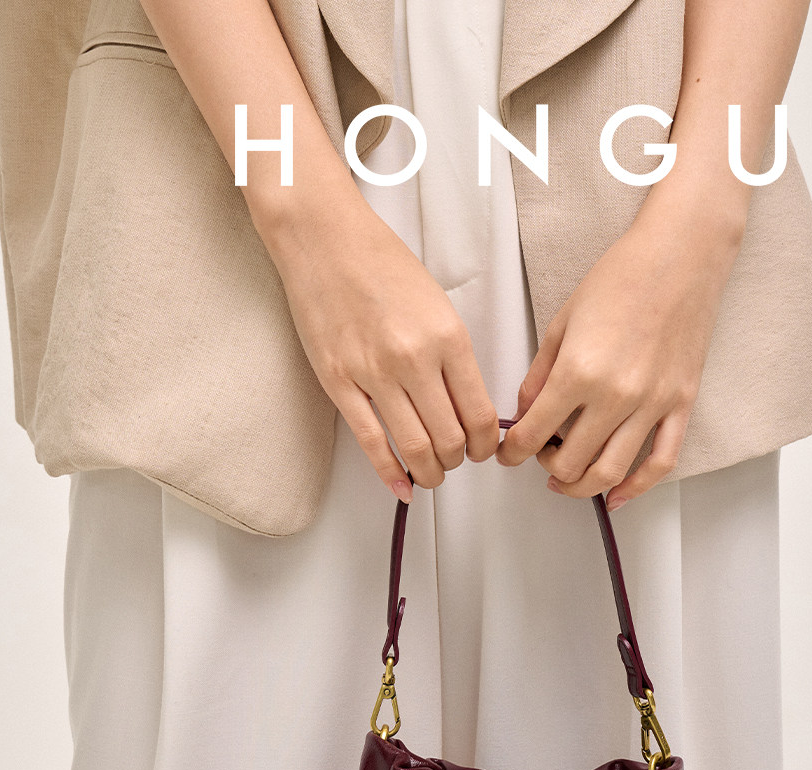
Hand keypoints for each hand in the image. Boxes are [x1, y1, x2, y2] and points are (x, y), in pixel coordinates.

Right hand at [256, 189, 499, 500]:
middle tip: (457, 461)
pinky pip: (372, 443)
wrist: (324, 239)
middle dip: (459, 461)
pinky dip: (391, 474)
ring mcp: (374, 374)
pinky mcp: (339, 383)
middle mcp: (414, 359)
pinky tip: (403, 487)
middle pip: (450, 439)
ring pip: (416, 448)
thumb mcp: (437, 305)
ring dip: (430, 472)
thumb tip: (467, 406)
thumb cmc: (381, 264)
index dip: (487, 445)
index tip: (485, 451)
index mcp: (447, 337)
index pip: (479, 414)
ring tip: (432, 474)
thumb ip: (453, 356)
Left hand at [496, 194, 744, 509]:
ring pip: (609, 472)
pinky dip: (636, 489)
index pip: (533, 434)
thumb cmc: (620, 278)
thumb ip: (540, 375)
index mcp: (578, 372)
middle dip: (546, 466)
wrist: (680, 256)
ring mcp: (651, 404)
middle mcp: (615, 395)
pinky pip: (660, 463)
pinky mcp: (680, 405)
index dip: (512, 452)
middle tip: (540, 456)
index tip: (507, 455)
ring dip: (581, 486)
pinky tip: (616, 497)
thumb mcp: (562, 321)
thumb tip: (527, 413)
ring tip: (567, 479)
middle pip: (570, 461)